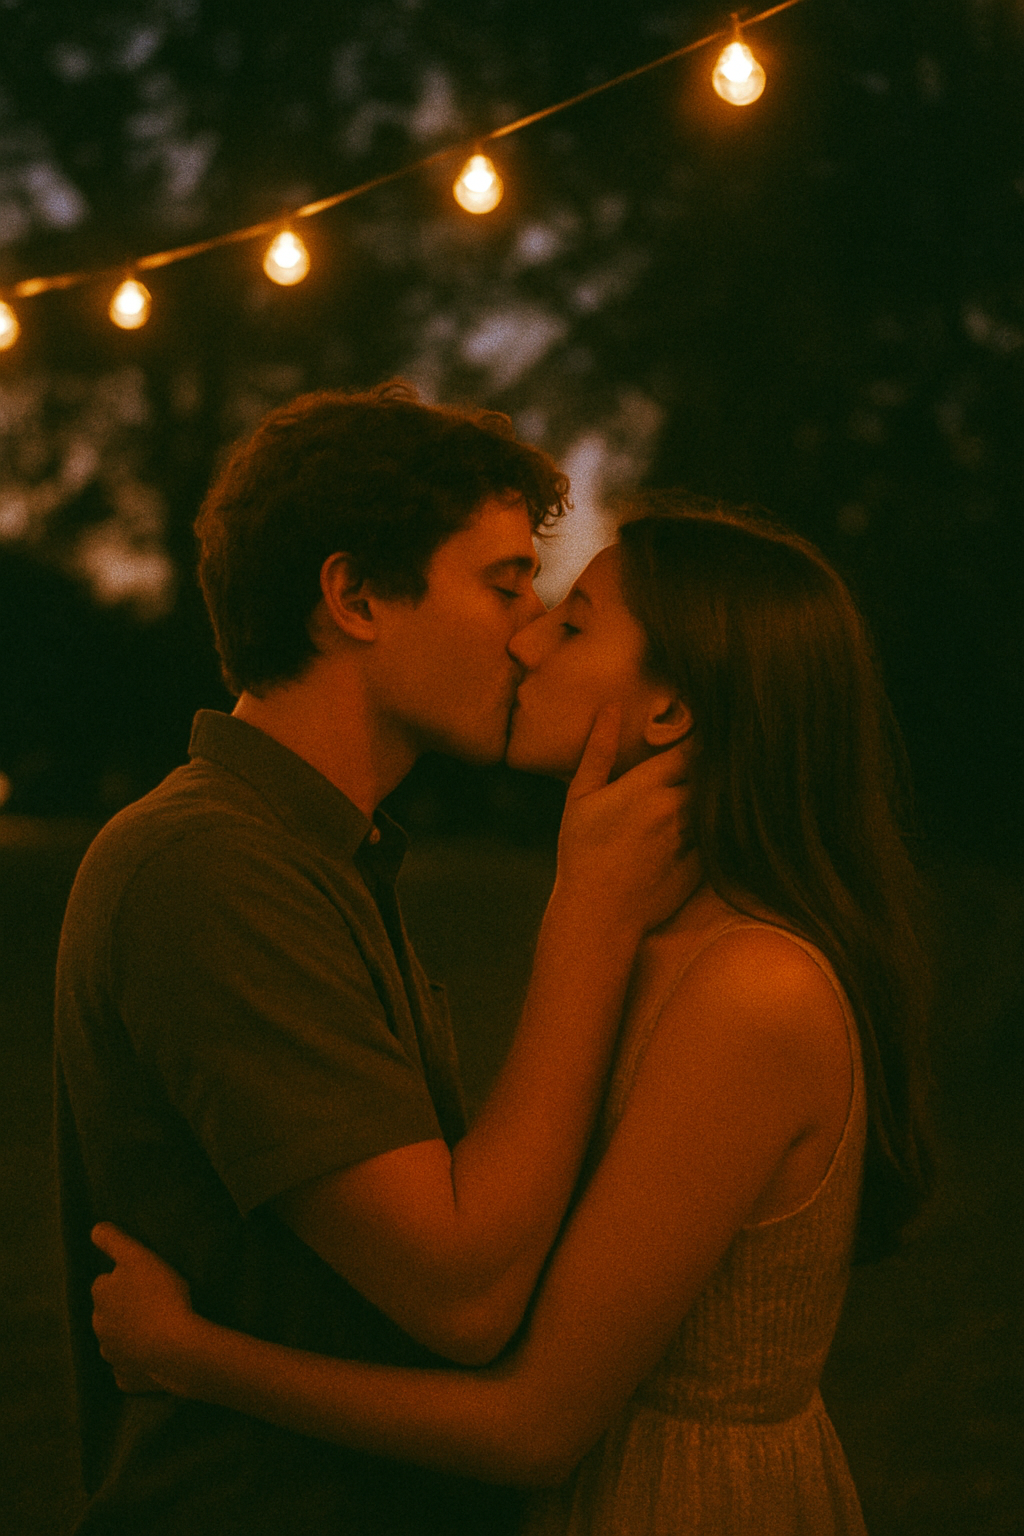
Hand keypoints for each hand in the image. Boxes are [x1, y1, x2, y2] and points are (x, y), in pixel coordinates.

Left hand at [91, 1223, 195, 1394]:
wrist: (178, 1348)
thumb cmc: (160, 1295)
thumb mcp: (139, 1256)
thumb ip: (114, 1241)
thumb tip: (94, 1229)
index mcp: (101, 1296)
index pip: (104, 1282)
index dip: (124, 1279)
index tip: (144, 1280)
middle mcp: (99, 1327)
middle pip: (108, 1312)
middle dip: (124, 1308)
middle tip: (154, 1301)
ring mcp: (112, 1356)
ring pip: (117, 1340)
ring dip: (130, 1334)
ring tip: (157, 1327)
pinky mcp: (127, 1378)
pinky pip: (128, 1368)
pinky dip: (136, 1362)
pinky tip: (153, 1356)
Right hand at [555, 704, 697, 935]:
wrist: (599, 915)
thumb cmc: (582, 854)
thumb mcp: (581, 798)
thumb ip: (597, 750)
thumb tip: (610, 708)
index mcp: (648, 786)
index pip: (690, 747)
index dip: (699, 737)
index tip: (703, 728)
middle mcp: (677, 808)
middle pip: (710, 772)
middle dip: (711, 764)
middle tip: (718, 753)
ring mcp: (694, 838)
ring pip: (717, 803)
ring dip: (717, 793)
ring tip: (723, 784)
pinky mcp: (705, 864)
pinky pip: (719, 834)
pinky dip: (718, 825)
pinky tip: (716, 824)